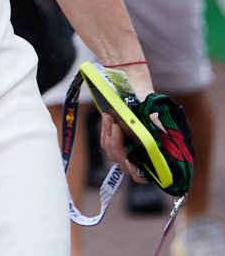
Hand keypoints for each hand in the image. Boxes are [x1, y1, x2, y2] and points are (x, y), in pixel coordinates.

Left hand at [99, 63, 156, 184]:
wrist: (132, 83)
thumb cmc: (144, 99)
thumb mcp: (151, 114)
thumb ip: (154, 130)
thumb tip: (151, 142)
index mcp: (155, 152)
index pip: (144, 176)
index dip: (136, 172)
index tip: (130, 160)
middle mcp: (141, 153)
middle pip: (124, 165)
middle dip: (118, 146)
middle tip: (116, 127)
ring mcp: (127, 147)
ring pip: (112, 153)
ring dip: (110, 135)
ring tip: (111, 117)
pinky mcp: (115, 138)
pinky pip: (106, 142)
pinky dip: (106, 131)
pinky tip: (108, 118)